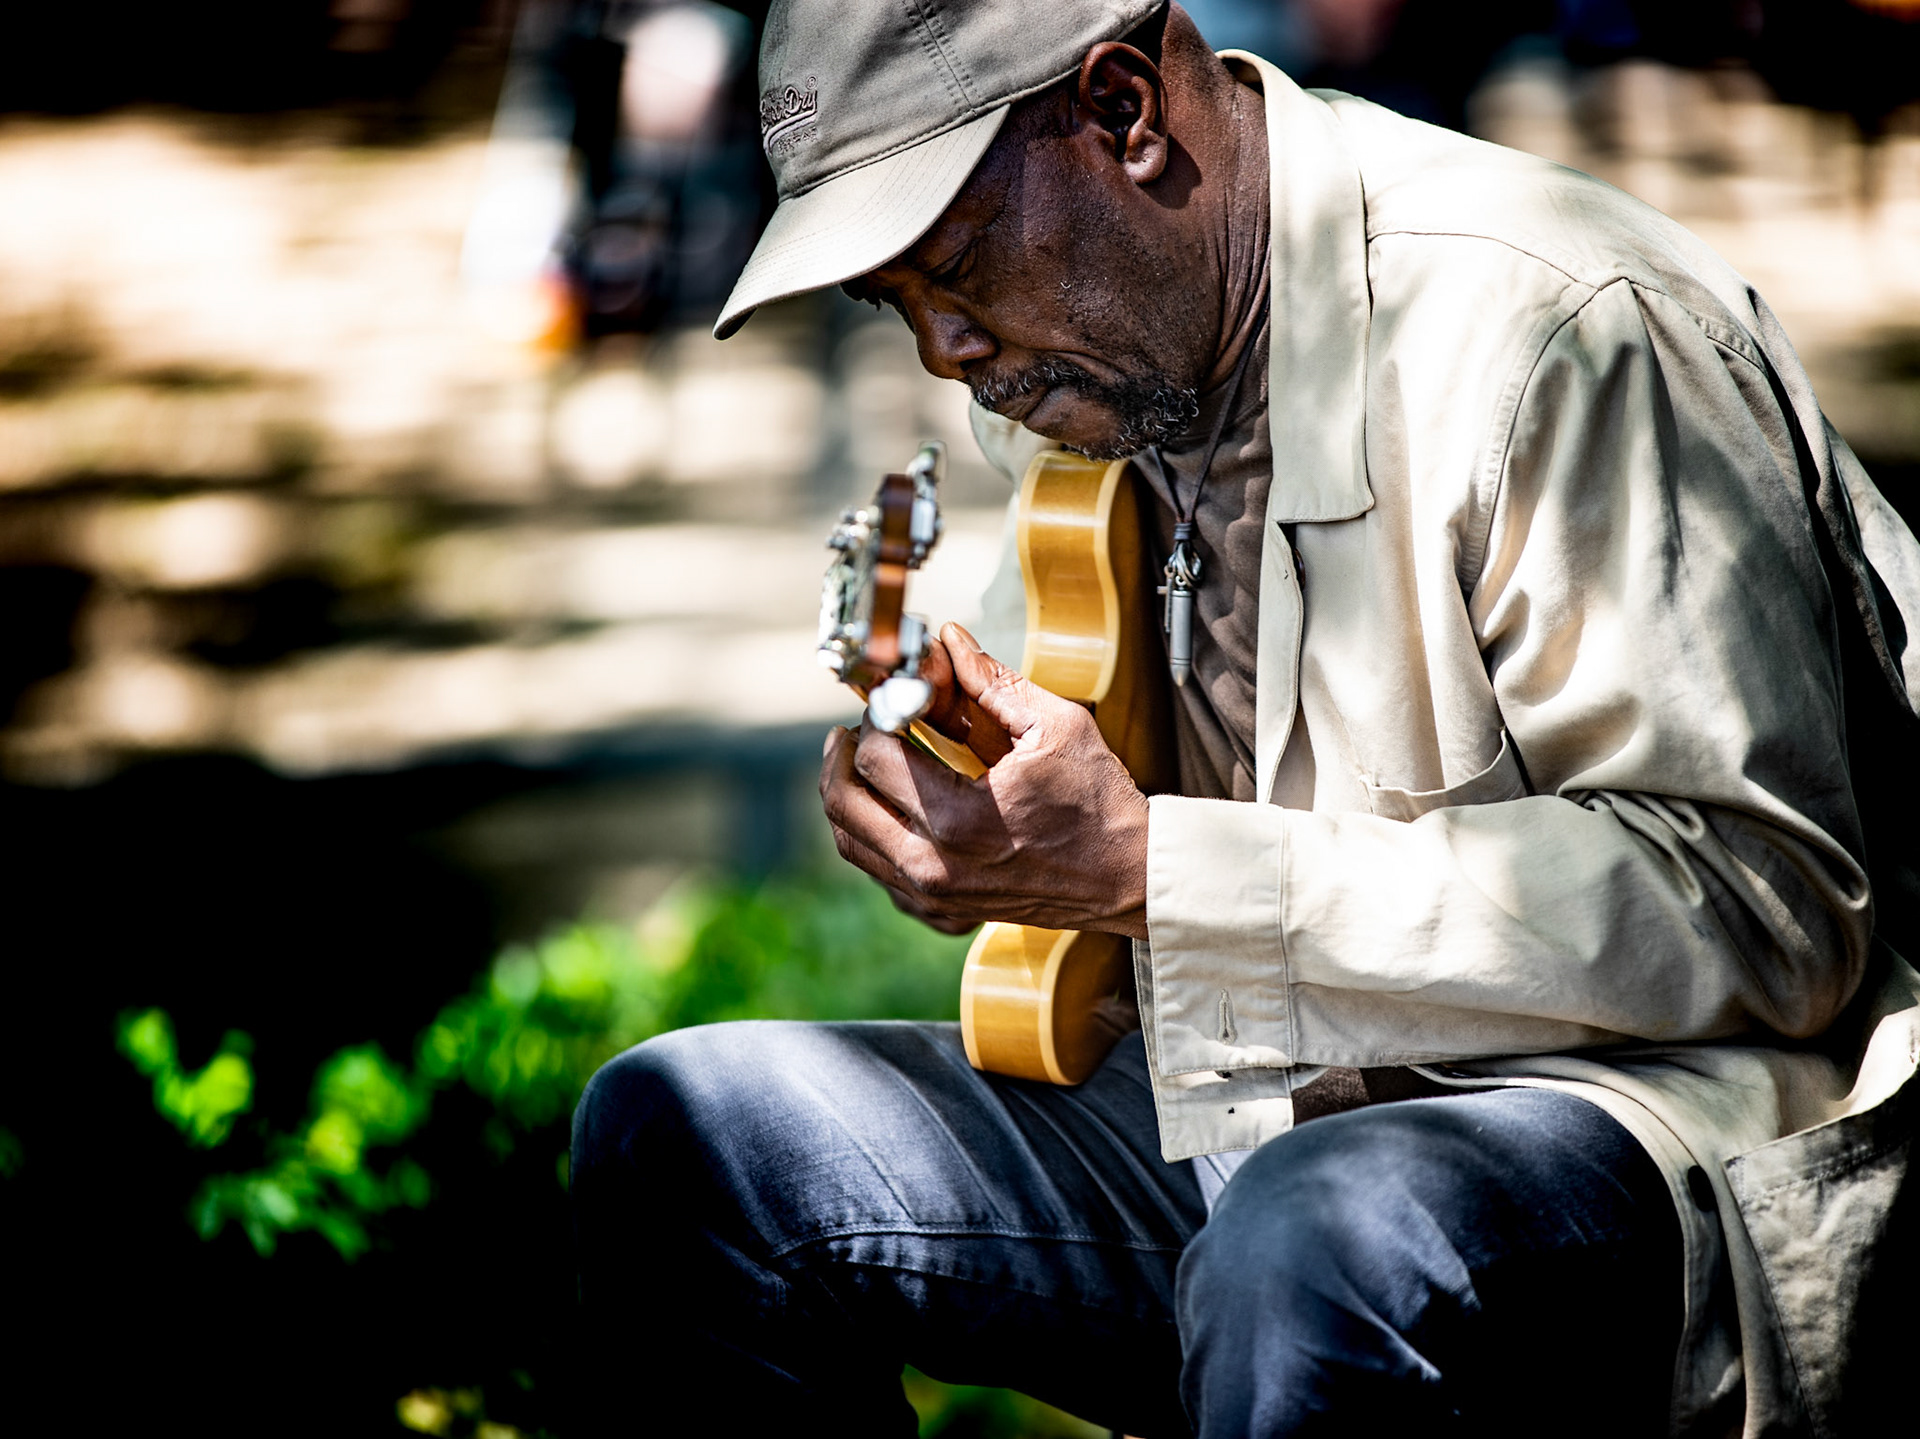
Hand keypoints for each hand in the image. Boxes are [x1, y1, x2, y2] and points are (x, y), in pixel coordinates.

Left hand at [820, 623, 1149, 938]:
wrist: (1129, 875)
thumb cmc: (1100, 805)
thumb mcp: (1055, 726)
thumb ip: (992, 681)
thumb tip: (950, 642)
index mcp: (958, 818)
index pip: (875, 756)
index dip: (876, 717)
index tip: (892, 702)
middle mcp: (934, 864)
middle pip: (844, 802)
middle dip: (842, 754)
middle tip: (856, 727)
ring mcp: (934, 894)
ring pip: (851, 841)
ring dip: (848, 794)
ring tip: (862, 759)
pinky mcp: (941, 911)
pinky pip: (878, 872)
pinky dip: (870, 835)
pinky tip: (889, 807)